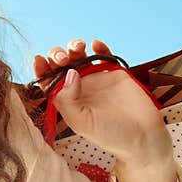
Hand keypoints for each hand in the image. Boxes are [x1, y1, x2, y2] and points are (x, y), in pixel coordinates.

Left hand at [32, 39, 171, 162]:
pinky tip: (95, 45)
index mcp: (66, 100)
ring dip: (74, 48)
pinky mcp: (114, 72)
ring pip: (79, 56)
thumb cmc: (110, 135)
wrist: (142, 136)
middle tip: (63, 58)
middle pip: (61, 65)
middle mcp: (78, 87)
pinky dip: (99, 47)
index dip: (41, 69)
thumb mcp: (81, 123)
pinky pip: (103, 55)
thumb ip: (68, 101)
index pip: (48, 81)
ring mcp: (96, 78)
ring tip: (78, 47)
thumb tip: (69, 74)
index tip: (38, 59)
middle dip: (57, 56)